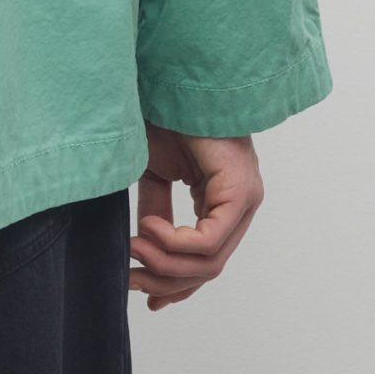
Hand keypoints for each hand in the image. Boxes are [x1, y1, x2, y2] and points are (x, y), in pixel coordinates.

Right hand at [129, 127, 262, 311]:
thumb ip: (154, 212)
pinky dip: (174, 243)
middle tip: (129, 278)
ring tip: (133, 248)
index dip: (175, 284)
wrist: (172, 80)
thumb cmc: (165, 116)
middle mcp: (240, 206)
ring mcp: (245, 200)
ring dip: (165, 264)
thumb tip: (142, 251)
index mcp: (222, 202)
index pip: (207, 261)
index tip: (142, 293)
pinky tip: (149, 227)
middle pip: (208, 270)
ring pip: (210, 262)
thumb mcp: (153, 174)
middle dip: (164, 280)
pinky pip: (208, 241)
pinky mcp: (240, 192)